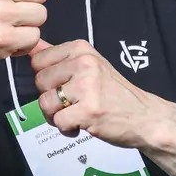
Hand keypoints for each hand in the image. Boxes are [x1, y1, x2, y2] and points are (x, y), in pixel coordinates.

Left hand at [31, 40, 160, 148]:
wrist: (145, 116)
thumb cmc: (114, 92)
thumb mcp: (89, 65)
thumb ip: (58, 57)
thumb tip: (31, 45)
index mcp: (81, 48)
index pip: (38, 60)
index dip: (47, 78)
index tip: (65, 85)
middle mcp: (84, 63)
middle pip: (39, 82)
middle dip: (51, 98)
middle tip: (72, 103)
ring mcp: (87, 86)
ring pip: (45, 103)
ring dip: (56, 116)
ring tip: (76, 114)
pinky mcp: (88, 110)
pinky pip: (58, 122)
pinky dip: (67, 129)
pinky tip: (82, 124)